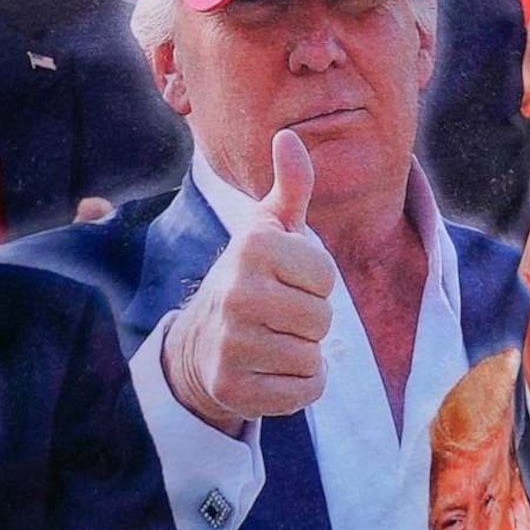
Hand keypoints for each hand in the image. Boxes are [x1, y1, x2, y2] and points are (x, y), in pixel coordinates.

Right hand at [163, 129, 337, 436]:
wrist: (203, 342)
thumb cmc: (252, 275)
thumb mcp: (271, 228)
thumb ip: (291, 186)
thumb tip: (289, 136)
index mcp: (252, 247)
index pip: (326, 277)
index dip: (315, 282)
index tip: (287, 280)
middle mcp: (236, 293)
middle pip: (322, 319)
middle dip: (311, 320)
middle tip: (280, 314)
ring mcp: (230, 343)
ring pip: (313, 357)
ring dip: (304, 354)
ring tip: (274, 340)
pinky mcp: (232, 388)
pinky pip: (303, 392)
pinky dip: (298, 387)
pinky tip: (271, 371)